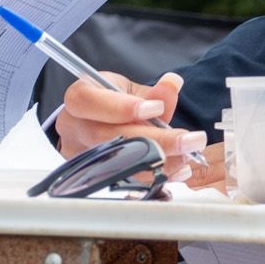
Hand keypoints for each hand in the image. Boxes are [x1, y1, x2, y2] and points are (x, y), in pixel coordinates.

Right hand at [55, 70, 209, 173]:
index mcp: (79, 98)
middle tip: (189, 140)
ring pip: (119, 164)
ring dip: (160, 162)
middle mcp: (75, 127)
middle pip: (109, 138)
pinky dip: (157, 175)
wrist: (95, 123)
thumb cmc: (112, 101)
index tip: (156, 109)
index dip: (123, 107)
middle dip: (155, 140)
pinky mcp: (97, 174)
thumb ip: (152, 92)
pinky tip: (179, 169)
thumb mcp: (129, 89)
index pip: (90, 102)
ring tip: (188, 156)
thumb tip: (172, 84)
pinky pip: (128, 178)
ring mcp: (82, 155)